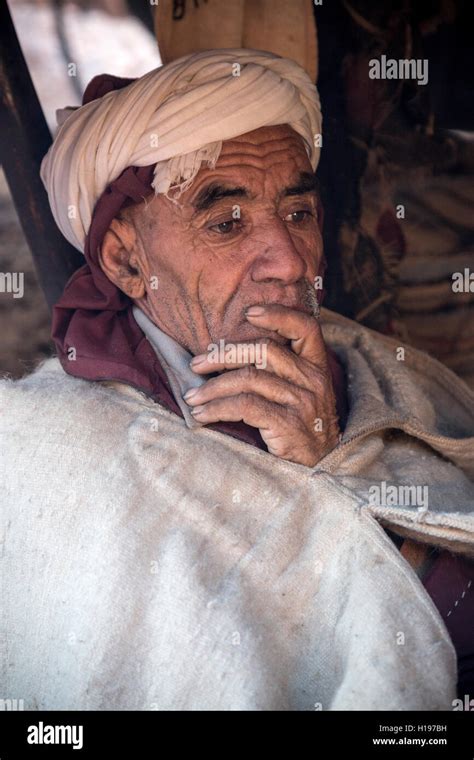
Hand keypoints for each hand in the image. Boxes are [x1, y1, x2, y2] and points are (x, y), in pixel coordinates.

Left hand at [184, 304, 339, 466]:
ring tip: (192, 396)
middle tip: (195, 365)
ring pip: (249, 379)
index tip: (248, 313)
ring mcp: (303, 402)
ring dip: (212, 387)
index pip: (305, 327)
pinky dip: (217, 408)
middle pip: (264, 350)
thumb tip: (230, 354)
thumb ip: (281, 372)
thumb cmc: (303, 430)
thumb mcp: (302, 395)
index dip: (277, 315)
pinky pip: (245, 406)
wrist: (321, 470)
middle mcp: (313, 380)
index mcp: (318, 367)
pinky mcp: (289, 424)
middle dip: (223, 355)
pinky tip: (202, 415)